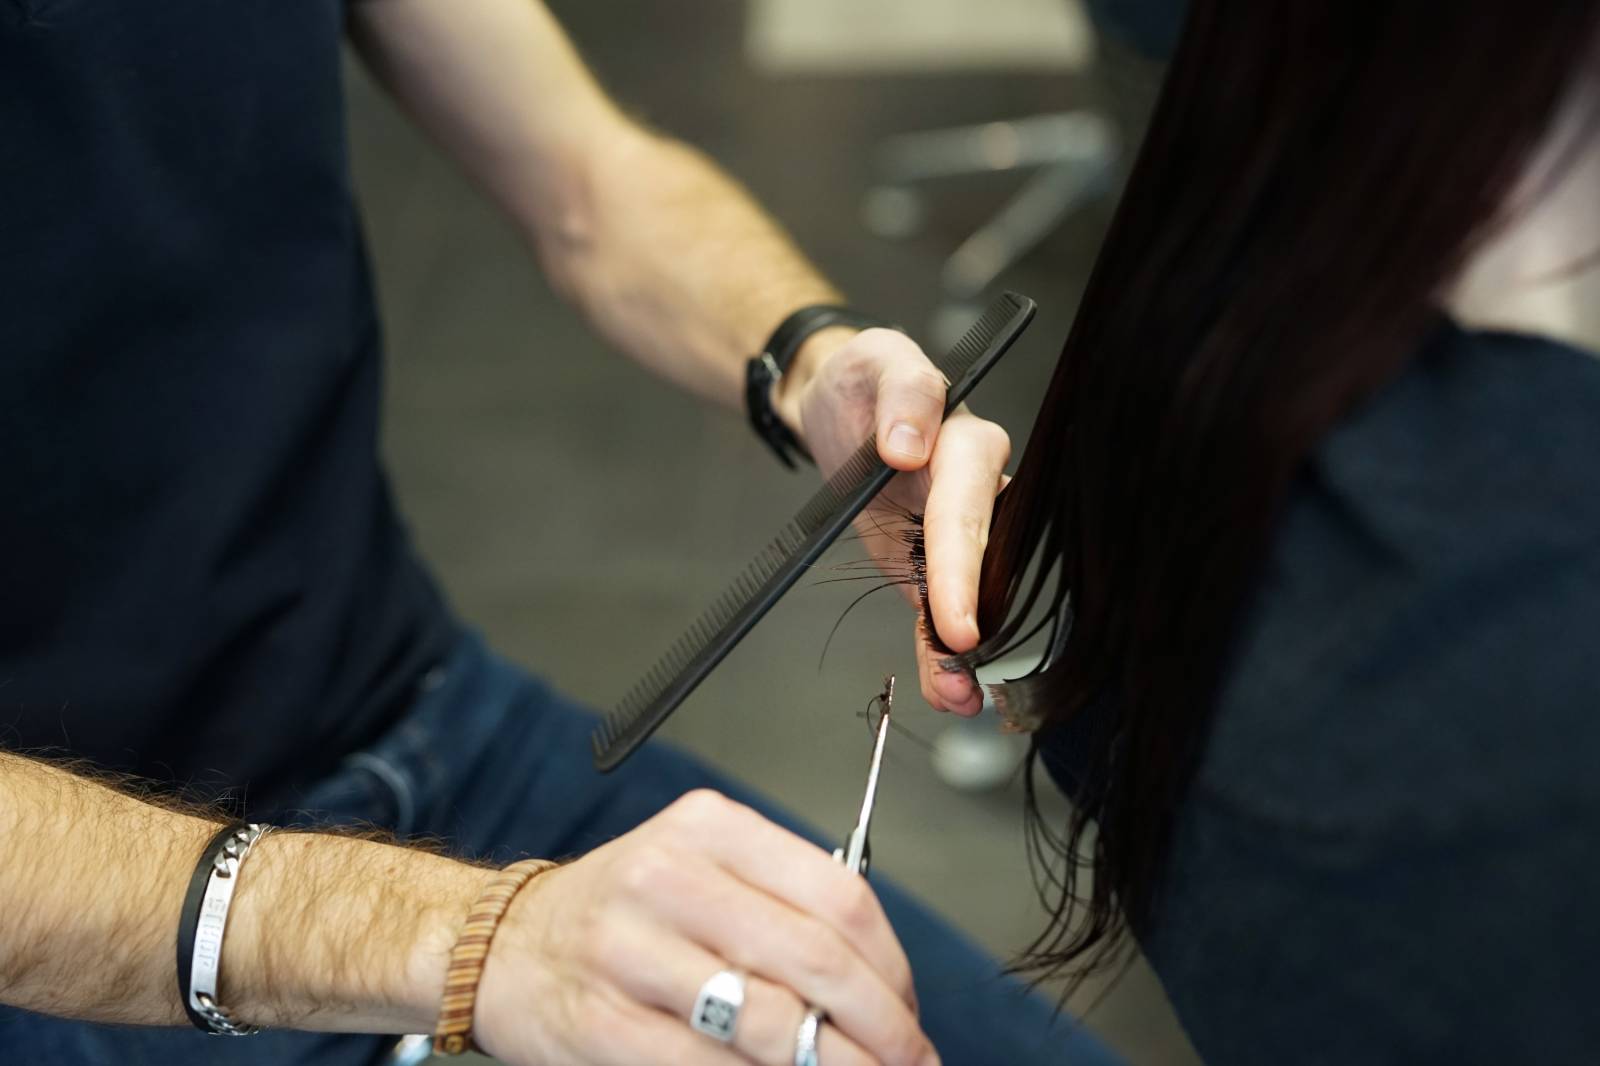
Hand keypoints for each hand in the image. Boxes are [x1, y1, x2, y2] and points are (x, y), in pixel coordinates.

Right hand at [472, 790, 937, 1065]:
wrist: (506, 944)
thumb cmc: (623, 912)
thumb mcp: (701, 870)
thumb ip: (784, 905)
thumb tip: (881, 983)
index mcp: (709, 828)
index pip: (837, 896)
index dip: (892, 968)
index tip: (909, 1010)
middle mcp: (667, 877)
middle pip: (815, 959)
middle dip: (881, 1028)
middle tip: (910, 1059)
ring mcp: (629, 951)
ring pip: (769, 1023)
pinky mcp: (602, 1024)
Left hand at [776, 327, 1009, 715]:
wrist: (836, 404)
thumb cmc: (863, 378)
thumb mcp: (878, 360)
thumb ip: (904, 391)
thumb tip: (910, 443)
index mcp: (968, 443)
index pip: (968, 505)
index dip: (961, 560)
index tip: (958, 614)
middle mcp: (976, 491)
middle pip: (985, 557)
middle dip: (974, 612)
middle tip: (963, 659)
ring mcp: (957, 533)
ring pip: (973, 593)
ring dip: (964, 649)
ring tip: (957, 693)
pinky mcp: (931, 563)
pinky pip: (940, 611)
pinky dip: (941, 653)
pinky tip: (947, 689)